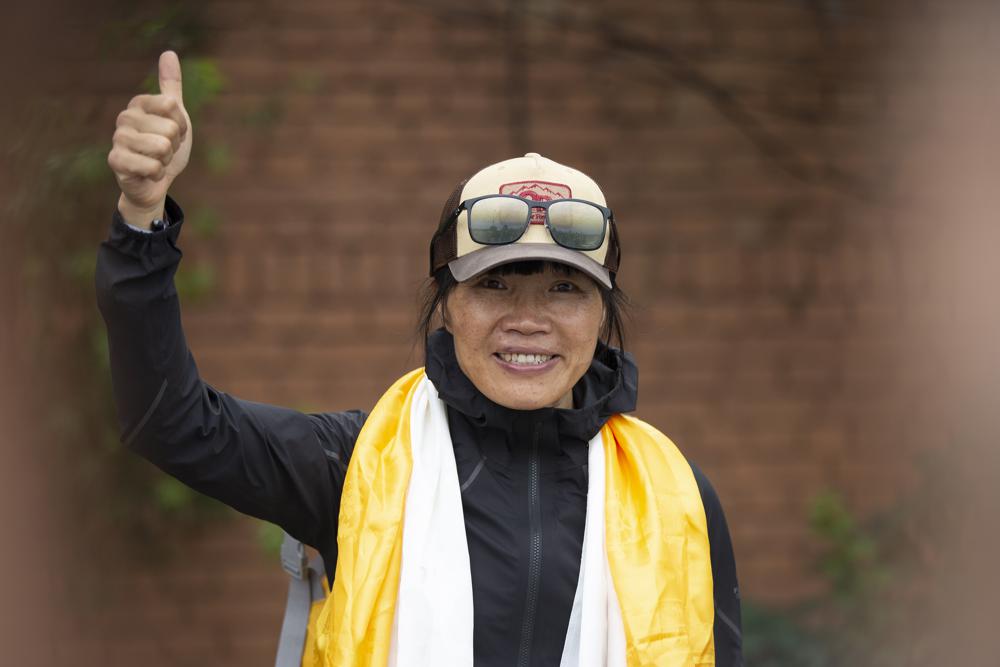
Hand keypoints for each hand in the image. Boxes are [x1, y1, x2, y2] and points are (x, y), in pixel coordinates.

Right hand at [108, 51, 192, 228]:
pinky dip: (158, 173)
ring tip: (156, 160)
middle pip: (170, 128)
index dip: (181, 125)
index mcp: (139, 103)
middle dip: (174, 146)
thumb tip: (169, 52)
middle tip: (164, 151)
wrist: (154, 182)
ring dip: (166, 160)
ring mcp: (118, 139)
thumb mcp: (175, 116)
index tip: (173, 133)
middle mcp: (125, 117)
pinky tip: (148, 173)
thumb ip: (171, 85)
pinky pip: (153, 166)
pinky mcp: (116, 161)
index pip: (173, 106)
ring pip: (162, 147)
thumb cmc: (165, 148)